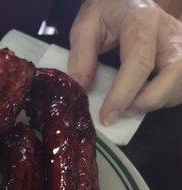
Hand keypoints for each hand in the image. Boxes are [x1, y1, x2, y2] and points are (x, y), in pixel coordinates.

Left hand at [67, 0, 181, 125]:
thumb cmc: (108, 12)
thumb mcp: (87, 25)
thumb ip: (81, 55)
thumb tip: (80, 88)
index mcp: (143, 21)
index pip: (139, 63)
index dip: (123, 94)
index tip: (107, 116)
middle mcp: (170, 32)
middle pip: (174, 73)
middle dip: (148, 101)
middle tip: (121, 113)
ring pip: (181, 82)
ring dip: (156, 102)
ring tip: (128, 106)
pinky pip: (181, 85)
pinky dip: (163, 99)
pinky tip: (141, 99)